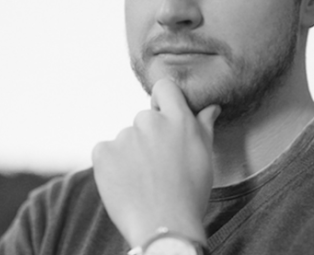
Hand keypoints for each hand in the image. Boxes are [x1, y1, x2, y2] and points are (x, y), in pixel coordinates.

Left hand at [91, 78, 219, 247]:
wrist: (164, 227)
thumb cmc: (189, 195)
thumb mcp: (204, 158)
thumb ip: (204, 126)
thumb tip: (210, 106)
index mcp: (178, 120)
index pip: (165, 87)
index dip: (162, 100)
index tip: (163, 117)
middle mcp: (149, 122)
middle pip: (144, 119)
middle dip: (148, 137)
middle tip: (157, 167)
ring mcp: (124, 136)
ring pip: (125, 139)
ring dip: (130, 153)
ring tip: (143, 181)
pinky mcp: (103, 152)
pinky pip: (105, 152)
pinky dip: (112, 165)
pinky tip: (126, 183)